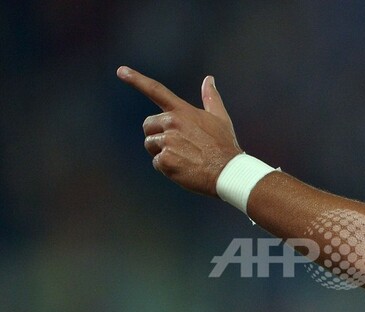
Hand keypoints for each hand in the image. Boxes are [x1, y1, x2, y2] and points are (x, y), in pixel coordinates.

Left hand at [116, 66, 242, 196]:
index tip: (121, 71)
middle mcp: (172, 123)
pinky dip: (167, 167)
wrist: (228, 171)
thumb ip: (211, 97)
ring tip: (184, 157)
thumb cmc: (225, 145)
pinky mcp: (165, 160)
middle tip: (178, 145)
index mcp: (183, 111)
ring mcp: (168, 142)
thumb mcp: (220, 118)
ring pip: (151, 145)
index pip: (156, 90)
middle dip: (157, 135)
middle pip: (148, 125)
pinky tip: (184, 167)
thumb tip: (209, 79)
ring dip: (162, 152)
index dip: (136, 79)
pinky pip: (157, 163)